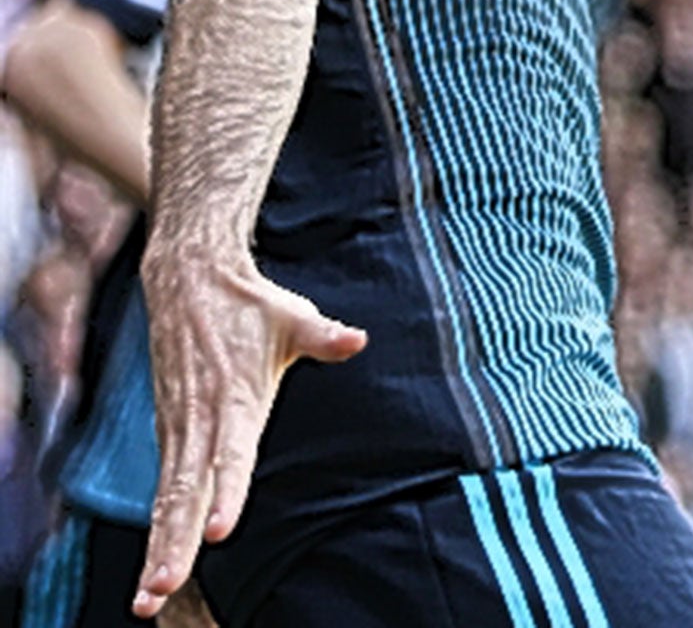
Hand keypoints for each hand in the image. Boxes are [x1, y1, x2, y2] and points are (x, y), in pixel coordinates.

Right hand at [132, 250, 366, 618]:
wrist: (188, 283)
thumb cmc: (249, 306)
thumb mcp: (292, 316)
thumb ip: (323, 336)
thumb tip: (357, 340)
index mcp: (232, 398)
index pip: (228, 455)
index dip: (225, 492)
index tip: (217, 531)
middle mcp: (199, 420)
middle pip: (185, 490)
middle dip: (174, 542)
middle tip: (163, 587)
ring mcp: (178, 428)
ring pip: (166, 497)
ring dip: (158, 545)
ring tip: (149, 596)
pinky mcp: (169, 431)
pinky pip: (161, 488)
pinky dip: (155, 526)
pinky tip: (156, 567)